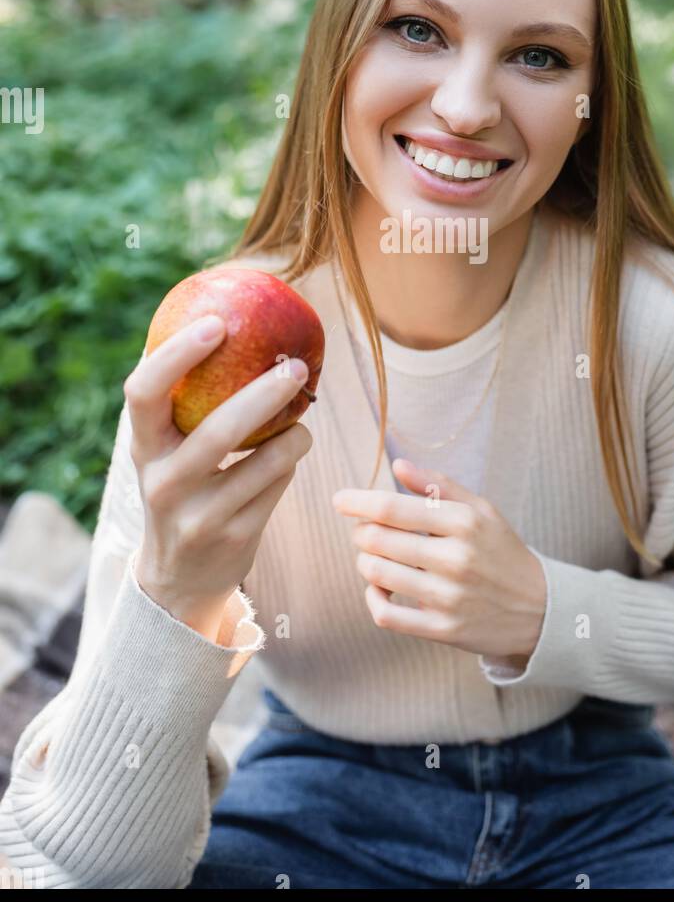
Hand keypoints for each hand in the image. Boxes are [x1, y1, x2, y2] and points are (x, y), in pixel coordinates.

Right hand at [125, 314, 313, 639]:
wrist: (179, 578)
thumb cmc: (182, 488)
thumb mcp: (167, 451)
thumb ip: (186, 404)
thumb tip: (227, 322)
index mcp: (144, 448)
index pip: (144, 392)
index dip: (176, 354)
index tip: (216, 323)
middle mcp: (164, 482)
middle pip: (220, 429)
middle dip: (265, 392)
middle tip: (296, 366)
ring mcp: (199, 515)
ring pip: (266, 460)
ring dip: (295, 433)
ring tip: (302, 417)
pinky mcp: (235, 538)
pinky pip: (279, 485)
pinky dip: (291, 462)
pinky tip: (290, 453)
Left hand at [332, 457, 546, 660]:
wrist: (540, 610)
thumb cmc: (503, 553)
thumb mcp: (482, 510)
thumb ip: (439, 486)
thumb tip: (398, 466)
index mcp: (464, 522)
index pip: (393, 508)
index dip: (358, 502)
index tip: (339, 500)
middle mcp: (455, 558)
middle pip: (378, 540)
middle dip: (361, 532)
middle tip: (365, 532)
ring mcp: (448, 597)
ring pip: (377, 574)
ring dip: (365, 562)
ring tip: (375, 557)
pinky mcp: (442, 629)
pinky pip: (385, 614)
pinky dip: (372, 599)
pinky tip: (379, 590)